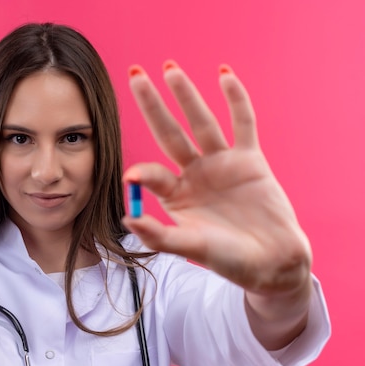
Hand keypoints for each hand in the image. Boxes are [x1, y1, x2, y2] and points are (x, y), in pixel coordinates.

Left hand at [122, 62, 310, 295]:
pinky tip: (223, 74)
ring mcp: (222, 163)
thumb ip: (160, 235)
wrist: (273, 263)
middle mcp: (194, 173)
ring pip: (201, 122)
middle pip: (169, 132)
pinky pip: (243, 122)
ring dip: (187, 95)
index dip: (144, 174)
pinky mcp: (250, 159)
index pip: (154, 174)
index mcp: (176, 195)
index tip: (133, 175)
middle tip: (134, 75)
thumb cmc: (229, 260)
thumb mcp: (192, 248)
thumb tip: (127, 217)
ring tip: (170, 68)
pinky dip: (236, 99)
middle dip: (152, 105)